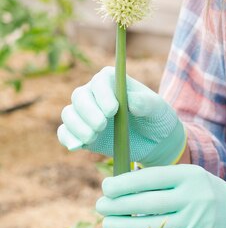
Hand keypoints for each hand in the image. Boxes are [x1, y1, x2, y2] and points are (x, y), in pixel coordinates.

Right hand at [57, 67, 185, 165]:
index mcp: (112, 81)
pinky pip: (66, 133)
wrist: (154, 142)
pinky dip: (68, 138)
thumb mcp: (158, 109)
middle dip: (88, 112)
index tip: (112, 110)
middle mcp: (94, 94)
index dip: (103, 95)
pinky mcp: (82, 133)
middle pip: (80, 97)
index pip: (100, 82)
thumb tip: (130, 102)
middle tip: (102, 126)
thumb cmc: (156, 118)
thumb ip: (146, 103)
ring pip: (70, 114)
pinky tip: (76, 146)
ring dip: (78, 126)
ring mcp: (86, 114)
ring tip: (93, 137)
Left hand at [95, 165, 225, 227]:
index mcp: (189, 176)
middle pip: (147, 204)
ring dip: (122, 227)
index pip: (150, 179)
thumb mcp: (185, 176)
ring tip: (107, 224)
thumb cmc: (200, 191)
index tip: (106, 187)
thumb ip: (156, 181)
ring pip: (149, 227)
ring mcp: (193, 223)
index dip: (124, 184)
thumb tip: (115, 191)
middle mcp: (193, 199)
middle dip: (118, 206)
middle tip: (100, 206)